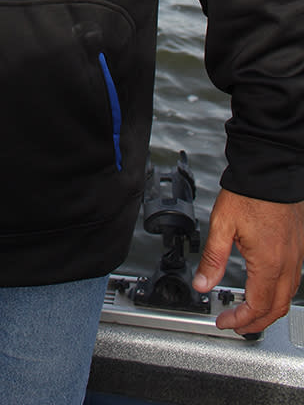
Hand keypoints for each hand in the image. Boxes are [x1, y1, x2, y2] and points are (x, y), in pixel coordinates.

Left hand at [192, 188, 303, 333]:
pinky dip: (279, 294)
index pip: (256, 306)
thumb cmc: (249, 194)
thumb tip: (201, 284)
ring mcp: (296, 256)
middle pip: (277, 308)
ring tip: (249, 312)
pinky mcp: (298, 247)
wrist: (270, 170)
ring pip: (287, 296)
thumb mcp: (221, 225)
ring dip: (269, 310)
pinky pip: (293, 281)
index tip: (224, 321)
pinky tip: (266, 289)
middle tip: (236, 324)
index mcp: (268, 262)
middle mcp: (287, 263)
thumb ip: (212, 259)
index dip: (240, 320)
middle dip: (256, 322)